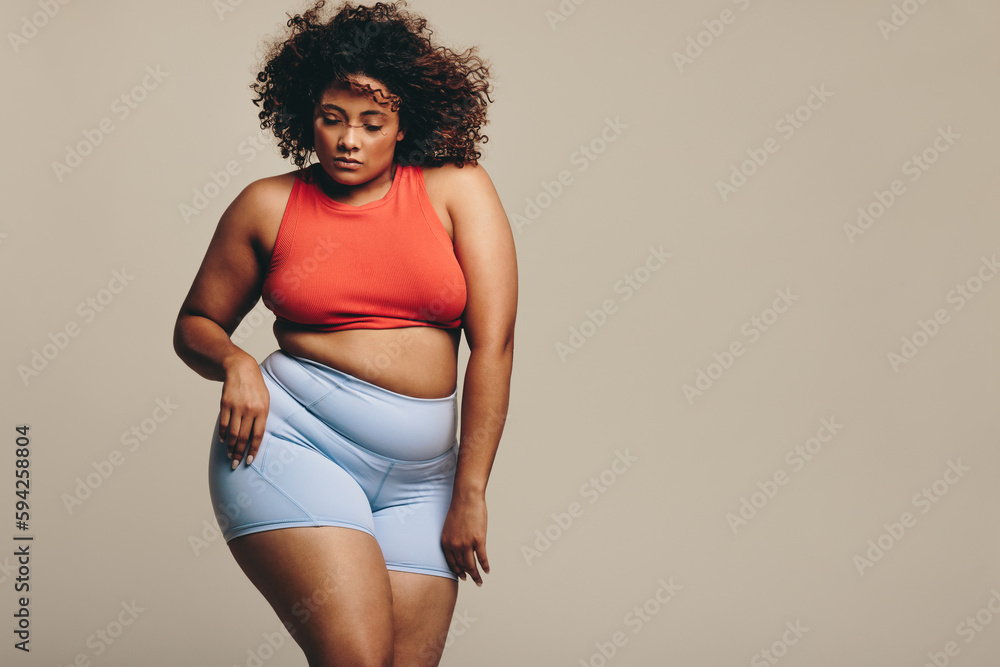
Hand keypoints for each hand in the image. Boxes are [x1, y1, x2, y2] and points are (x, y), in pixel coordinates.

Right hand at [218, 353, 268, 469]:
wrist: (241, 368)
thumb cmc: (255, 387)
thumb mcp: (265, 400)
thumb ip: (262, 418)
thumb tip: (256, 439)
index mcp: (262, 410)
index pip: (258, 436)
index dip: (253, 450)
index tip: (248, 460)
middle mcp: (250, 410)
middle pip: (243, 437)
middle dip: (239, 453)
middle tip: (235, 464)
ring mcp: (236, 407)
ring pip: (232, 433)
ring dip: (229, 447)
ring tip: (229, 456)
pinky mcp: (225, 404)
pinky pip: (223, 423)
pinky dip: (222, 434)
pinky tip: (223, 440)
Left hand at [441, 491, 488, 585]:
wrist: (467, 497)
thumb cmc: (460, 508)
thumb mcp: (450, 526)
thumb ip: (453, 538)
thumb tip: (460, 548)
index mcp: (446, 542)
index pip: (451, 562)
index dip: (457, 571)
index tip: (462, 576)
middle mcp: (454, 545)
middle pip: (462, 566)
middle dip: (468, 576)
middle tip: (473, 581)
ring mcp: (466, 544)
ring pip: (471, 566)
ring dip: (476, 575)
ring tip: (480, 581)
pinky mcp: (478, 540)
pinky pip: (482, 558)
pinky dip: (485, 566)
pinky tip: (487, 570)